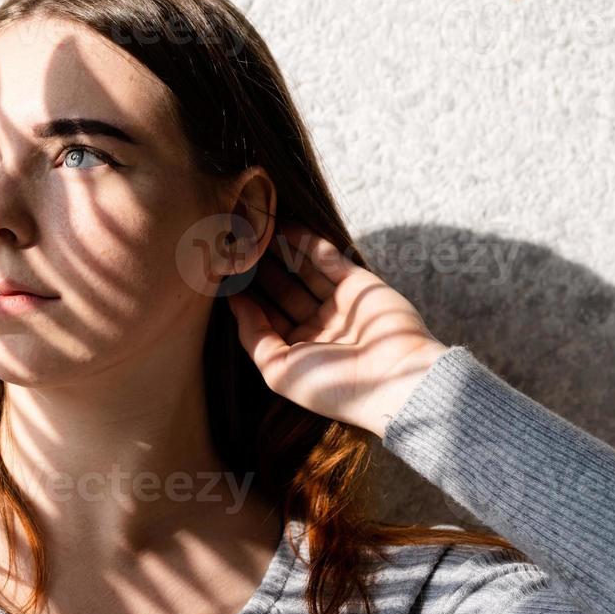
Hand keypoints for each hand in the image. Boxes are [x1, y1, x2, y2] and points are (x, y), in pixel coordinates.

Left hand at [225, 222, 449, 439]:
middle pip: (282, 291)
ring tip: (252, 232)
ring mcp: (339, 304)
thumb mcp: (278, 369)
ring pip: (303, 271)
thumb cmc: (332, 384)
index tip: (220, 274)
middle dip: (259, 270)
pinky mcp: (359, 283)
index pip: (266, 317)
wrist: (394, 380)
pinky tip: (282, 229)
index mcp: (300, 351)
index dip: (246, 296)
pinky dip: (306, 242)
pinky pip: (328, 258)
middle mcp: (319, 327)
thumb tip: (234, 301)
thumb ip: (253, 335)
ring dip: (279, 252)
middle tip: (234, 246)